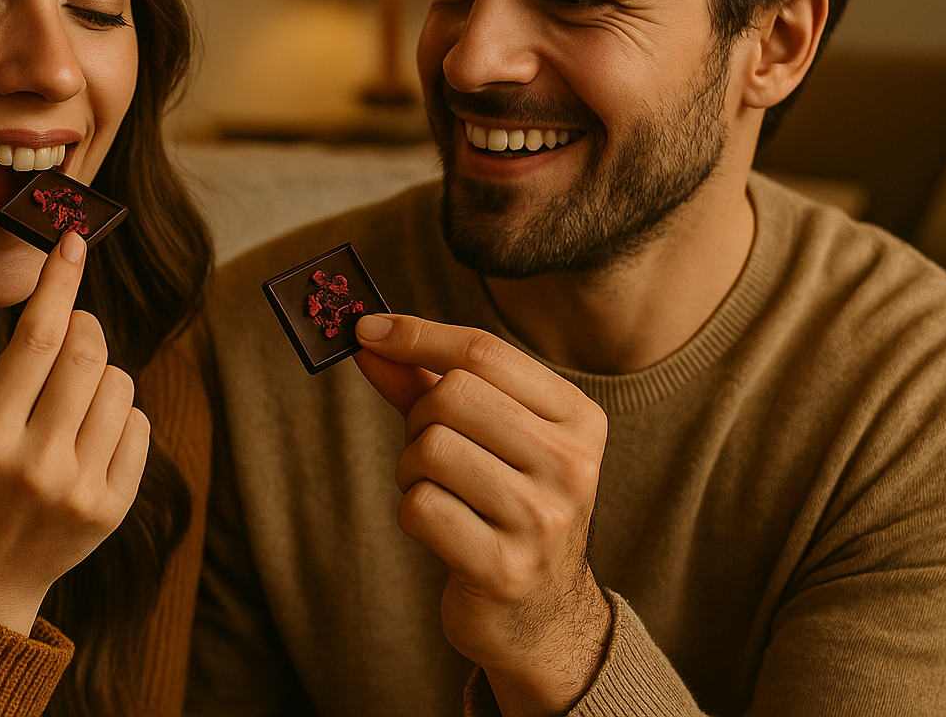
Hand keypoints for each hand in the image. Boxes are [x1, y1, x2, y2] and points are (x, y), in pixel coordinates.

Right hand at [0, 232, 149, 635]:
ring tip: (73, 406)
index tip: (73, 242)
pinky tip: (90, 440)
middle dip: (85, 328)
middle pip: (86, 352)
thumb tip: (72, 306)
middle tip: (73, 334)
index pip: (36, 337)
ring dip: (102, 376)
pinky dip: (119, 417)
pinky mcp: (111, 509)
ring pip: (120, 383)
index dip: (59, 282)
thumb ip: (18, 374)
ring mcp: (78, 488)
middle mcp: (35, 461)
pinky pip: (137, 424)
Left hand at [353, 314, 610, 715]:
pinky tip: (439, 528)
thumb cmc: (503, 505)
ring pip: (431, 448)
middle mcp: (572, 465)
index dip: (416, 335)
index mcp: (578, 419)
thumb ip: (425, 383)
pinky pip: (421, 506)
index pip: (484, 351)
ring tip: (436, 490)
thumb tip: (368, 337)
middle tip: (427, 450)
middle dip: (418, 417)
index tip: (368, 330)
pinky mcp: (504, 567)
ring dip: (411, 468)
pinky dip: (411, 511)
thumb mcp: (481, 436)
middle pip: (452, 394)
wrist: (538, 615)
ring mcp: (543, 519)